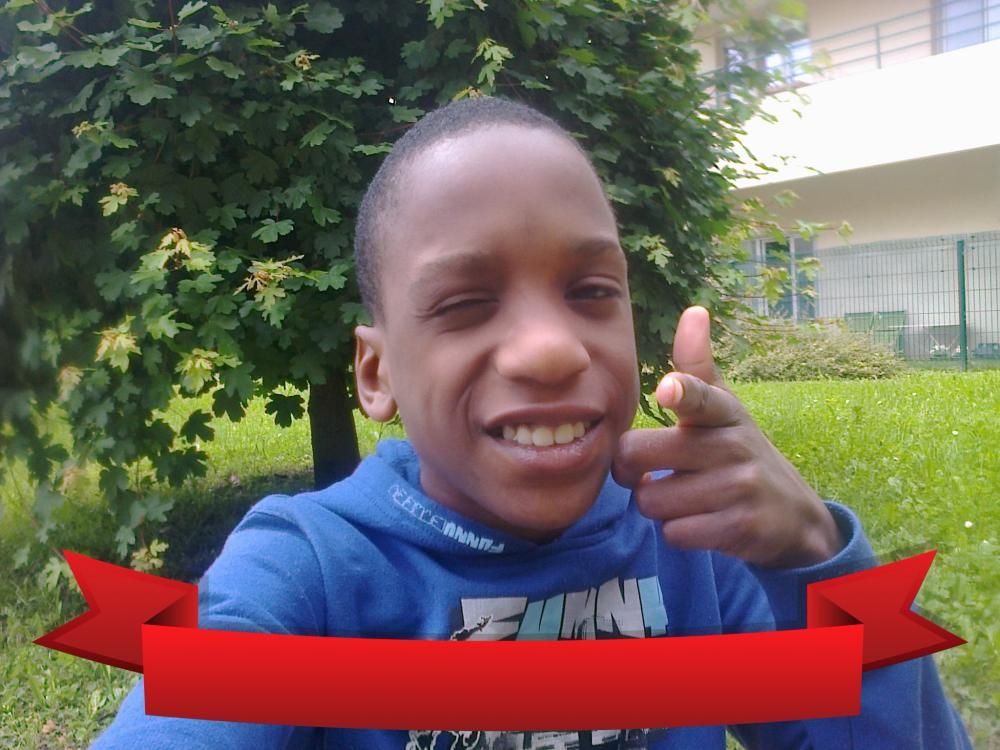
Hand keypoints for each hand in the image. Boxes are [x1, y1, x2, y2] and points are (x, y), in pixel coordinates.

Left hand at [613, 306, 842, 567]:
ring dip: (657, 505)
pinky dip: (678, 532)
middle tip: (651, 471)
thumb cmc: (737, 453)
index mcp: (722, 412)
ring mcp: (738, 487)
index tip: (668, 388)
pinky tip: (700, 522)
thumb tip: (694, 310)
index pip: (700, 396)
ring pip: (651, 500)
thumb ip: (698, 366)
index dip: (682, 392)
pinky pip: (674, 533)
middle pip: (639, 455)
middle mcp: (731, 445)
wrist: (792, 516)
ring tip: (684, 497)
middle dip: (633, 470)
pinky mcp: (739, 528)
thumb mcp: (724, 410)